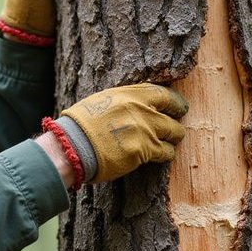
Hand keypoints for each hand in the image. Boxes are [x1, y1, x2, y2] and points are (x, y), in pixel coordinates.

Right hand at [59, 83, 187, 182]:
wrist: (72, 145)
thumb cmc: (81, 124)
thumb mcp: (103, 101)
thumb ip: (124, 101)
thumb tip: (137, 105)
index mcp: (130, 94)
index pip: (164, 94)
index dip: (175, 102)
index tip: (178, 107)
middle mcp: (141, 110)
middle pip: (173, 115)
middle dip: (176, 123)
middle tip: (175, 129)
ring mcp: (144, 130)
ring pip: (174, 134)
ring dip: (172, 140)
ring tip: (168, 144)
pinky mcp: (143, 151)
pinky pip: (166, 152)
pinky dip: (165, 154)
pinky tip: (160, 156)